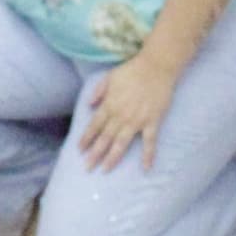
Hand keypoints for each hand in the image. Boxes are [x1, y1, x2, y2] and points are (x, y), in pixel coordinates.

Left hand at [78, 47, 183, 171]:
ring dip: (112, 158)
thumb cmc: (133, 70)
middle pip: (105, 138)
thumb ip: (98, 91)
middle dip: (95, 154)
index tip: (79, 150)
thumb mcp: (109, 76)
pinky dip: (148, 155)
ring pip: (122, 143)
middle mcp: (121, 115)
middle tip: (87, 168)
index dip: (86, 138)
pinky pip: (150, 142)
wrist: (156, 66)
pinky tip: (145, 168)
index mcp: (110, 104)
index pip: (94, 125)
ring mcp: (137, 120)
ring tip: (104, 170)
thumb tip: (88, 105)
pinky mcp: (152, 121)